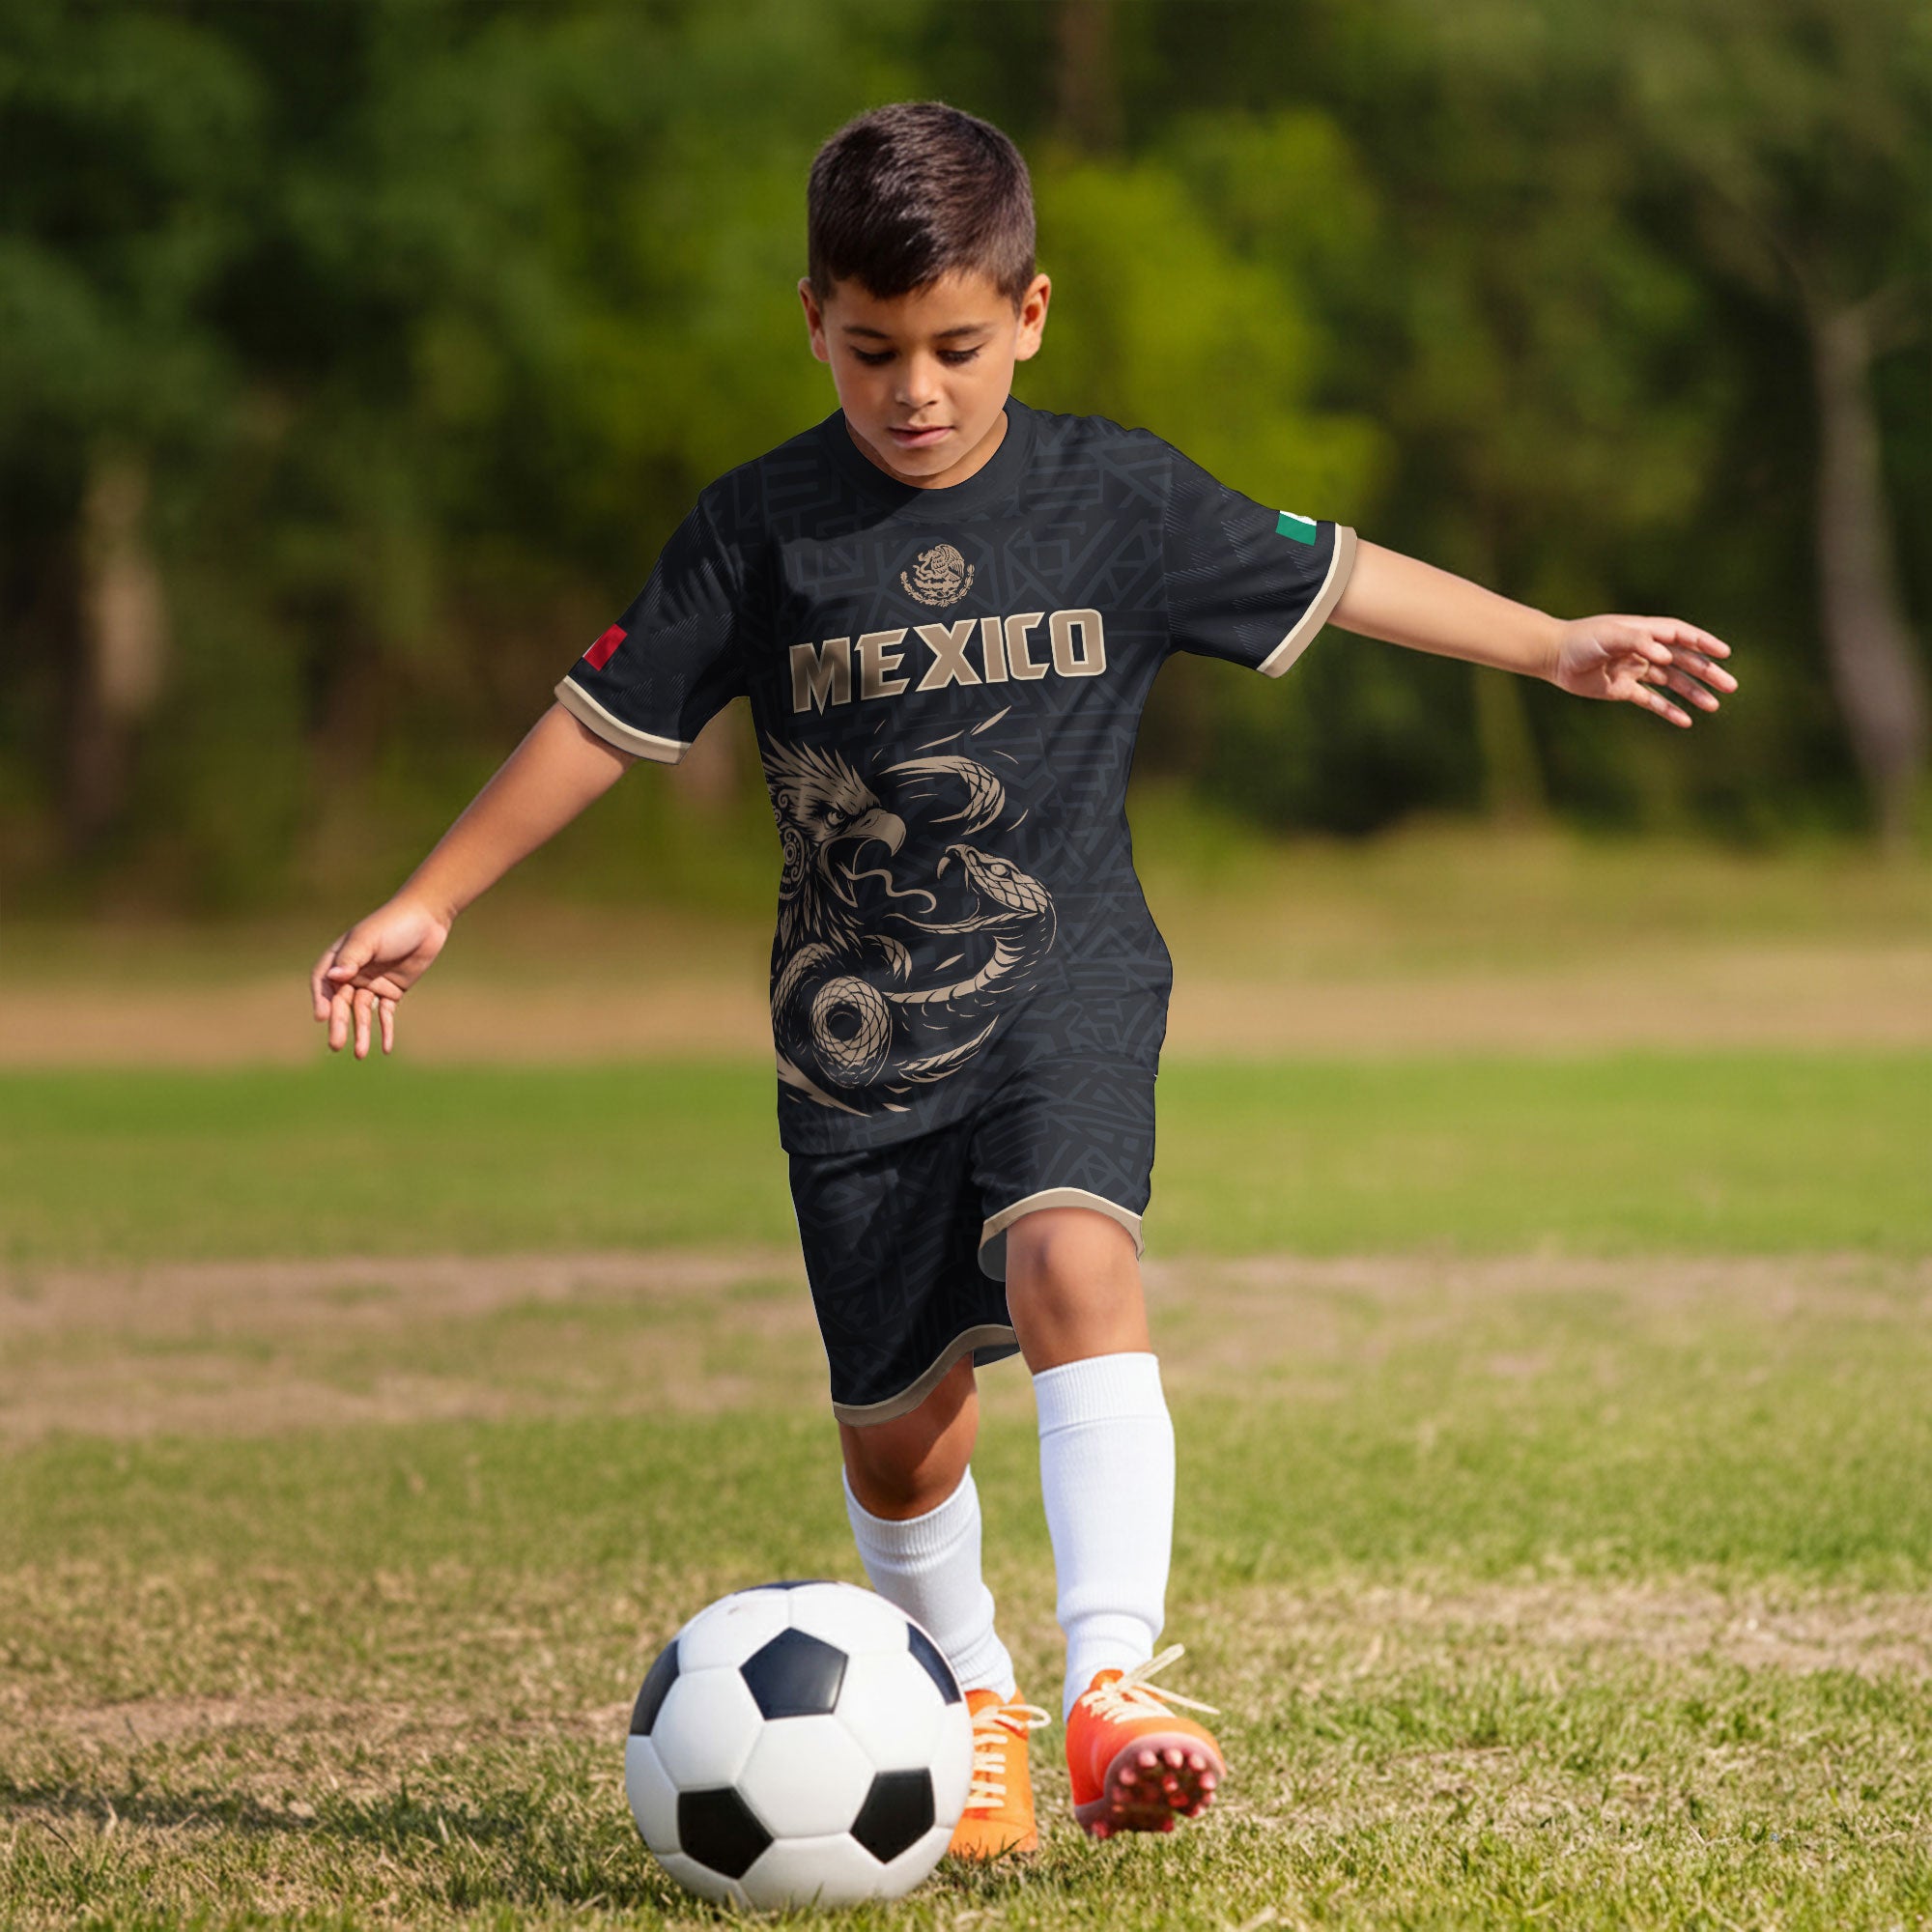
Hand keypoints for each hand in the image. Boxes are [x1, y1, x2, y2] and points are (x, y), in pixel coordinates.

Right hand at [309, 896, 451, 1058]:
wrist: (427, 919)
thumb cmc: (394, 924)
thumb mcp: (370, 939)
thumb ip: (352, 958)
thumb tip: (333, 977)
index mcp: (340, 957)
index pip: (322, 982)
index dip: (321, 999)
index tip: (322, 1016)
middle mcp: (353, 973)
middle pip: (341, 1002)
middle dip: (339, 1023)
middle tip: (336, 1045)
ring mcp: (372, 983)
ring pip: (363, 1012)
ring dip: (362, 1032)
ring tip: (360, 1054)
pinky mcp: (392, 991)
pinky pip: (385, 1014)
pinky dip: (385, 1030)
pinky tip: (386, 1047)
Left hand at [1550, 615, 1736, 726]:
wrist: (1554, 657)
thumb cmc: (1582, 640)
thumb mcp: (1609, 635)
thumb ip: (1637, 641)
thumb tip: (1667, 656)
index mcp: (1645, 632)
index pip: (1682, 635)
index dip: (1704, 643)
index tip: (1724, 653)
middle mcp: (1645, 650)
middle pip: (1684, 661)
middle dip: (1707, 673)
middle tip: (1730, 686)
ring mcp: (1636, 670)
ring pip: (1672, 683)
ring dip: (1693, 693)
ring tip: (1713, 706)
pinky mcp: (1624, 689)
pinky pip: (1651, 701)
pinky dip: (1668, 710)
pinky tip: (1685, 721)